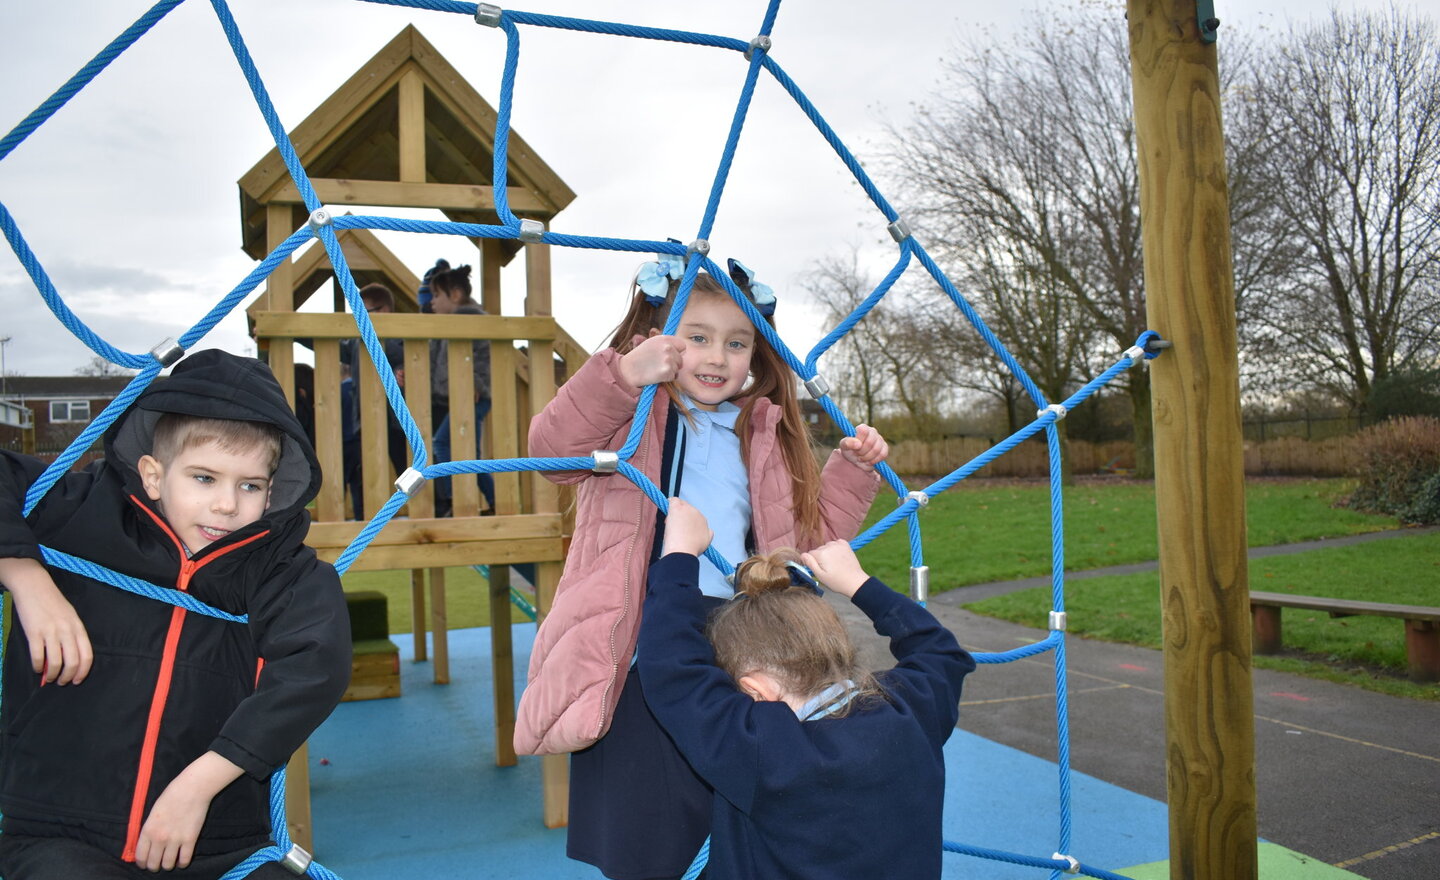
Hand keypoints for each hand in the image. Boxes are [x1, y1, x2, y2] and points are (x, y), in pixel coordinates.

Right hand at [0, 557, 92, 684]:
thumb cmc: (53, 602)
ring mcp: (50, 631)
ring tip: (49, 678)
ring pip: (55, 662)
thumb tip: (67, 658)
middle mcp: (67, 630)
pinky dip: (37, 667)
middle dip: (68, 676)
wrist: (35, 586)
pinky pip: (37, 656)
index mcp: (78, 627)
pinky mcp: (34, 632)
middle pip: (73, 662)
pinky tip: (37, 669)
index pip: (87, 655)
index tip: (77, 680)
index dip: (83, 672)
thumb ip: (70, 635)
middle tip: (62, 682)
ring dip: (52, 675)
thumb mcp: (69, 617)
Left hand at [134, 752, 242, 870]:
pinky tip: (182, 860)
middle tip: (157, 864)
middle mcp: (159, 838)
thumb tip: (148, 843)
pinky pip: (185, 860)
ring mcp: (175, 840)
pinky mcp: (190, 839)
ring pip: (168, 865)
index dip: (142, 863)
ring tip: (170, 862)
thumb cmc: (172, 795)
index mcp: (148, 830)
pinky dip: (182, 863)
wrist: (192, 788)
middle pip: (153, 864)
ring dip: (168, 866)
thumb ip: (149, 829)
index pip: (140, 856)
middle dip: (154, 866)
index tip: (145, 863)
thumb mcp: (153, 812)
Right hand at [618, 332, 686, 388]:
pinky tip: (656, 375)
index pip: (682, 346)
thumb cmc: (639, 357)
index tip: (670, 356)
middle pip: (680, 359)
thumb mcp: (651, 343)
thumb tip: (680, 347)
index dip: (677, 352)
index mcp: (664, 339)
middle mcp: (668, 348)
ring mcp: (668, 360)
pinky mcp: (667, 372)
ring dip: (670, 371)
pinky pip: (673, 377)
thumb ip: (665, 344)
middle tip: (660, 365)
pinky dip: (666, 378)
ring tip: (656, 370)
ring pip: (677, 369)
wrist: (628, 370)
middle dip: (674, 364)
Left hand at [661, 498, 711, 556]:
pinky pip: (674, 500)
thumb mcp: (706, 542)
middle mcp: (698, 513)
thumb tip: (708, 531)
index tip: (682, 530)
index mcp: (704, 521)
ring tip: (670, 525)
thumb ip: (707, 534)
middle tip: (674, 528)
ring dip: (675, 513)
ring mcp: (687, 510)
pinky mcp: (678, 508)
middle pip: (687, 510)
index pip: (694, 517)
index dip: (687, 522)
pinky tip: (667, 507)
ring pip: (680, 505)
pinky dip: (670, 502)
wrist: (683, 550)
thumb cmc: (692, 549)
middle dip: (681, 517)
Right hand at [800, 541, 869, 597]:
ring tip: (835, 564)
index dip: (813, 563)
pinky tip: (838, 557)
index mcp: (821, 554)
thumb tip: (802, 555)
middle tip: (829, 569)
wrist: (855, 581)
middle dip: (820, 558)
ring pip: (826, 547)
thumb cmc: (837, 581)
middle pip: (818, 550)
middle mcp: (829, 546)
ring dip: (828, 553)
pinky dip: (835, 548)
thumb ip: (810, 564)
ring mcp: (838, 544)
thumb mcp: (820, 576)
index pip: (809, 554)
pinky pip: (835, 543)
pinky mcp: (845, 544)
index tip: (820, 570)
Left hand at [839, 424, 888, 470]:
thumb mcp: (844, 446)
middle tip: (857, 455)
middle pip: (870, 442)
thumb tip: (858, 444)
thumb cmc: (850, 450)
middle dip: (861, 452)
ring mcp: (880, 439)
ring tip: (861, 458)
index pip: (863, 430)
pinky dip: (874, 460)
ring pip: (876, 450)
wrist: (856, 459)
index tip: (855, 447)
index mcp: (863, 428)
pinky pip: (883, 454)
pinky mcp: (885, 447)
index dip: (859, 441)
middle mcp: (873, 431)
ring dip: (867, 458)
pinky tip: (869, 461)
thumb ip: (847, 443)